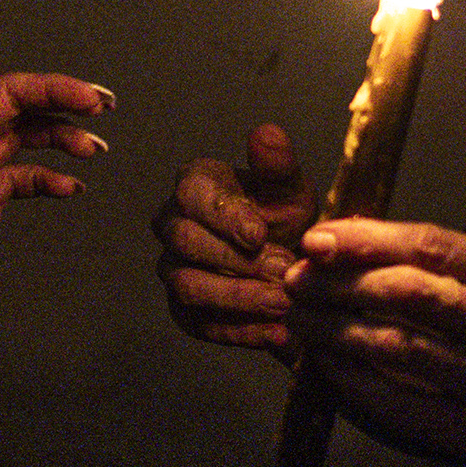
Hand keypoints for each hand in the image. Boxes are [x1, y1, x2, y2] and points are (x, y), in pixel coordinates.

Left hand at [0, 72, 111, 310]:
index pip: (7, 96)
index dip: (51, 90)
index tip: (89, 100)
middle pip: (24, 112)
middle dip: (66, 106)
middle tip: (107, 109)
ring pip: (26, 145)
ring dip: (62, 143)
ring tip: (97, 151)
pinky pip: (17, 186)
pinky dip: (46, 184)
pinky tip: (71, 191)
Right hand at [153, 125, 314, 357]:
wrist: (293, 263)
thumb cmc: (285, 216)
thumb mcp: (290, 189)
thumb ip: (278, 164)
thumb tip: (266, 134)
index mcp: (193, 186)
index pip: (191, 196)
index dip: (225, 217)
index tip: (261, 234)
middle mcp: (172, 226)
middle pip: (186, 244)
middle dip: (237, 261)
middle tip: (283, 270)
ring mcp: (174, 269)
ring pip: (188, 287)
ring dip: (239, 298)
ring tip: (284, 304)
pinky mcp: (184, 310)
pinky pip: (200, 325)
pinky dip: (239, 331)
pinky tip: (276, 332)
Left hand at [282, 220, 465, 466]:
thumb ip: (463, 270)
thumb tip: (360, 246)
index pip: (436, 246)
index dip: (367, 240)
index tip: (318, 238)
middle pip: (411, 292)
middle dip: (340, 283)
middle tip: (296, 280)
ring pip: (399, 347)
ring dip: (335, 331)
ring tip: (300, 320)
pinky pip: (401, 403)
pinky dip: (354, 382)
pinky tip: (326, 366)